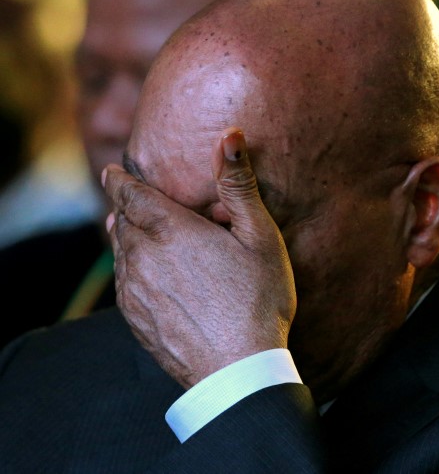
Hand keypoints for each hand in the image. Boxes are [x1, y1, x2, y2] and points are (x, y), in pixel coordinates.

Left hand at [103, 128, 295, 387]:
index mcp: (170, 230)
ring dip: (125, 239)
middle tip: (129, 200)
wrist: (238, 369)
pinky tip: (144, 276)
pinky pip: (123, 286)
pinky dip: (128, 271)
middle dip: (125, 208)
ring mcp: (136, 292)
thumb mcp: (260, 236)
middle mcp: (143, 257)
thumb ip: (239, 185)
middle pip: (122, 223)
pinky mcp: (136, 321)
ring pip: (120, 255)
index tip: (112, 172)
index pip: (130, 194)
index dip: (119, 180)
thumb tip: (231, 136)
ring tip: (131, 231)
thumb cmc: (258, 299)